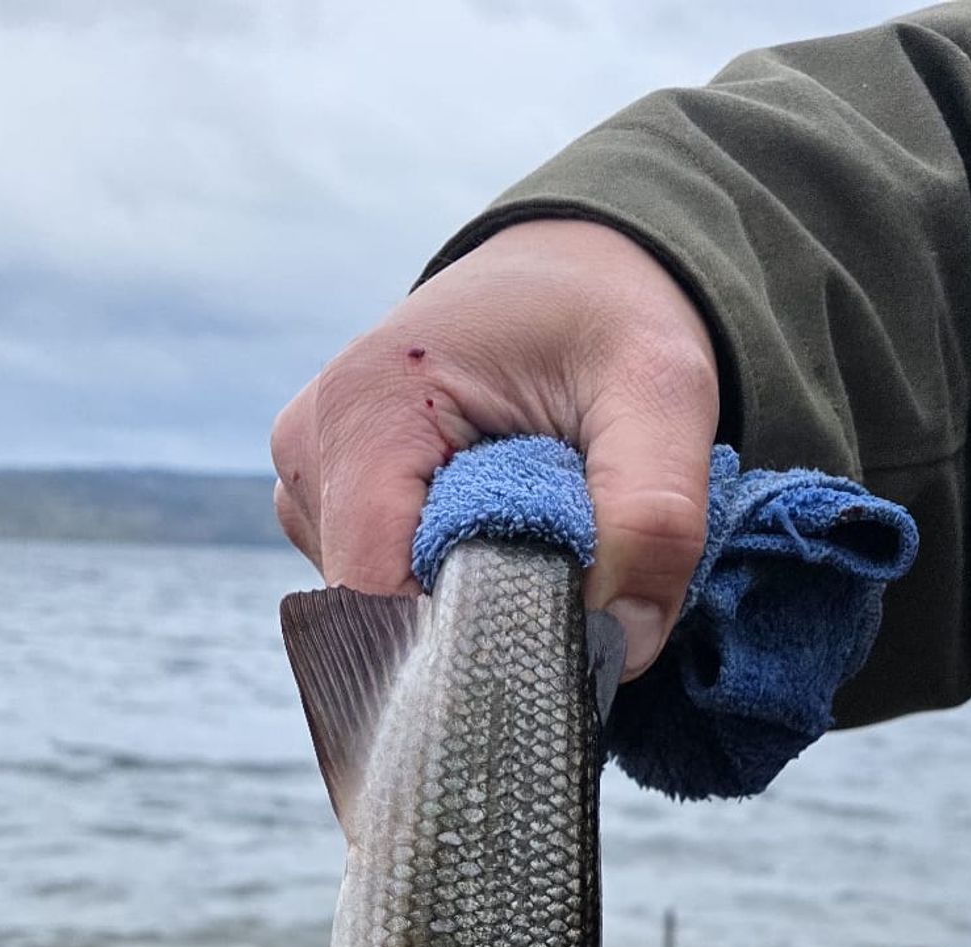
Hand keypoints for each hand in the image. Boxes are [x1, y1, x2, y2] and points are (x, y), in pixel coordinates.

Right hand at [270, 220, 718, 679]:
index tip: (553, 642)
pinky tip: (496, 537)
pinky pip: (382, 589)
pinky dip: (448, 585)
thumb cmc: (607, 321)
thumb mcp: (662, 392)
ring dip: (466, 604)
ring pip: (379, 613)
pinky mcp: (327, 505)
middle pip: (376, 615)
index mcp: (366, 410)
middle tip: (568, 585)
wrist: (570, 275)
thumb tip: (618, 646)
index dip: (464, 642)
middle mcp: (311, 448)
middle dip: (477, 625)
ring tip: (533, 538)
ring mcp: (308, 481)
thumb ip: (655, 515)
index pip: (379, 597)